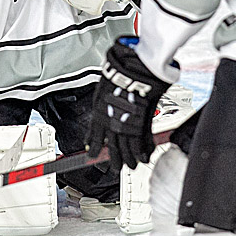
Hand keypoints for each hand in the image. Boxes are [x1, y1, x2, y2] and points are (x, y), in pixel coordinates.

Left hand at [86, 36, 169, 169]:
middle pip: (111, 146)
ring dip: (129, 159)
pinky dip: (144, 151)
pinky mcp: (141, 123)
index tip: (91, 153)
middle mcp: (110, 121)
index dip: (93, 147)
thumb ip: (104, 100)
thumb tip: (104, 102)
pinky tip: (144, 157)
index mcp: (99, 112)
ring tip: (131, 165)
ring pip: (126, 148)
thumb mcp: (103, 87)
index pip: (94, 136)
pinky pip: (141, 142)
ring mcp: (126, 123)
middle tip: (115, 167)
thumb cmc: (119, 74)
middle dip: (114, 158)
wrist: (133, 69)